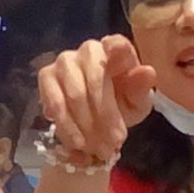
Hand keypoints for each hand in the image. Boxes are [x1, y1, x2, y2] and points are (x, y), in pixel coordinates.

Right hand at [36, 36, 159, 161]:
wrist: (95, 119)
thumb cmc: (120, 104)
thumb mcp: (137, 102)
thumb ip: (141, 88)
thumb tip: (147, 71)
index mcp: (116, 49)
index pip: (118, 44)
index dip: (120, 53)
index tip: (132, 73)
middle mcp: (88, 49)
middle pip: (96, 78)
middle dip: (106, 114)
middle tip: (115, 142)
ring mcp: (64, 61)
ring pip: (75, 94)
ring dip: (87, 125)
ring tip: (98, 148)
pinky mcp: (46, 76)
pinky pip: (55, 102)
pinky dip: (67, 126)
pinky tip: (77, 142)